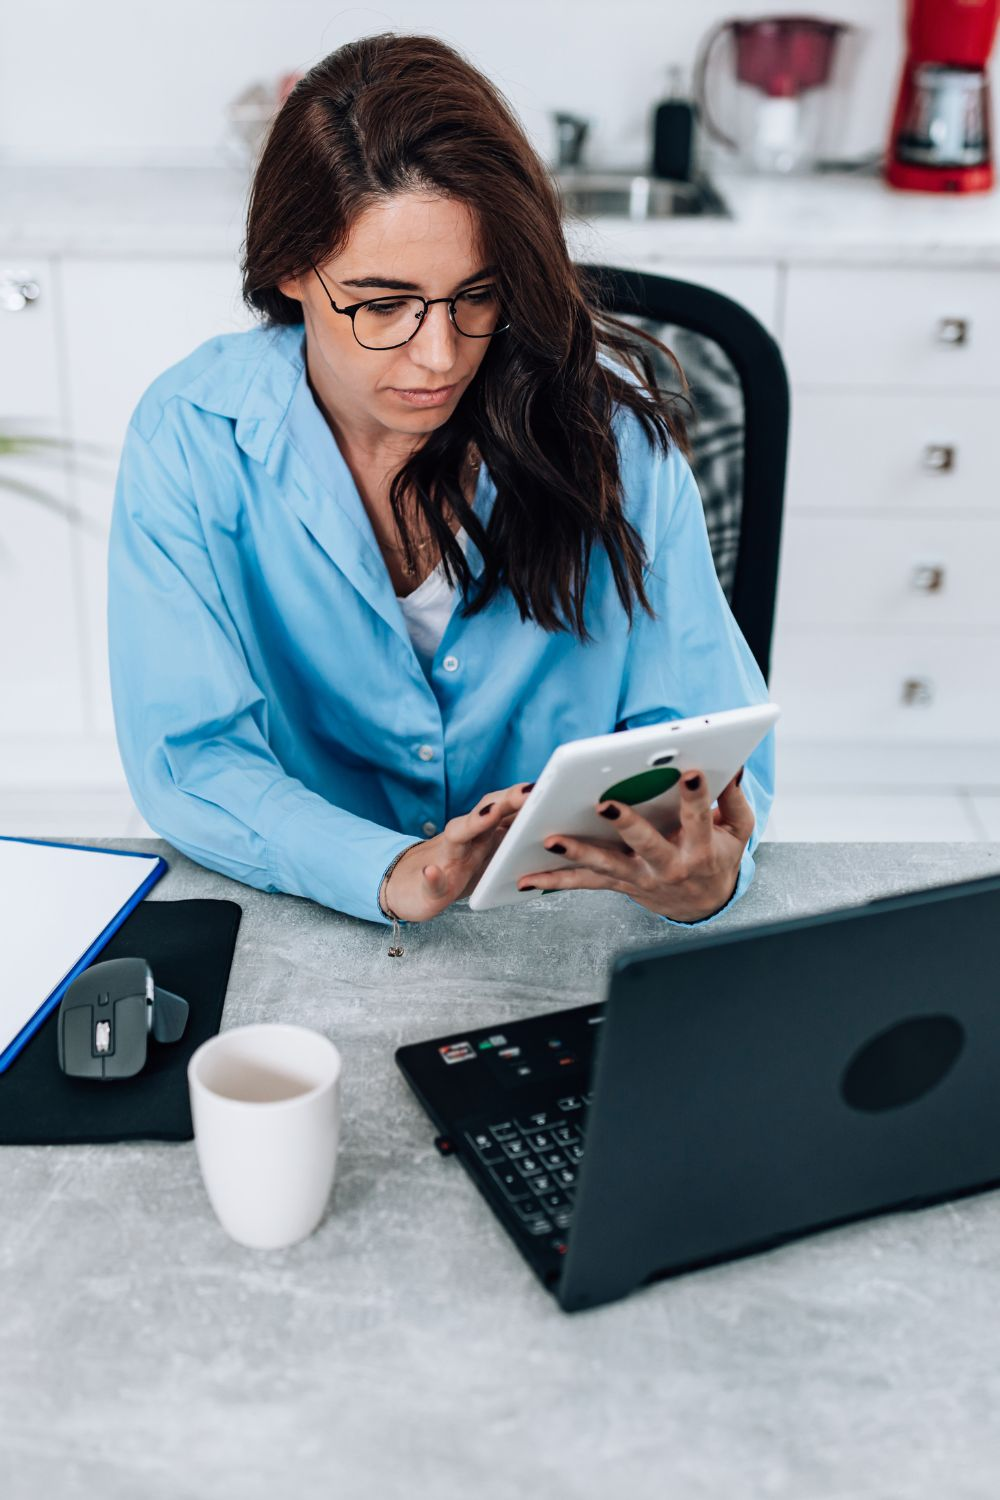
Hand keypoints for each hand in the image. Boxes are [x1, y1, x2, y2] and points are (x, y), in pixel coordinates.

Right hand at [382, 780, 534, 921]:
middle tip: (529, 791)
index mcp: (482, 834)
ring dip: (473, 823)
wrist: (410, 888)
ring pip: (457, 834)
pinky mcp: (430, 885)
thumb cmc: (457, 870)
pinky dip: (432, 876)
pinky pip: (431, 880)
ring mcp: (445, 859)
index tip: (546, 786)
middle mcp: (464, 840)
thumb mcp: (487, 855)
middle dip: (506, 800)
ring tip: (491, 812)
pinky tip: (431, 872)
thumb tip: (546, 826)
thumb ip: (509, 838)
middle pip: (484, 812)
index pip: (503, 808)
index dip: (523, 797)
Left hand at [515, 766, 753, 922]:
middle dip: (626, 823)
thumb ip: (733, 799)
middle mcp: (667, 867)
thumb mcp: (738, 831)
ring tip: (551, 838)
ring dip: (576, 852)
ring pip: (605, 865)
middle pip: (645, 844)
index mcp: (700, 849)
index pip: (698, 819)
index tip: (690, 772)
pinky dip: (554, 882)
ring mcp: (639, 878)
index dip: (695, 797)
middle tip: (606, 803)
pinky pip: (584, 883)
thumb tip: (733, 766)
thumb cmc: (719, 857)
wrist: (704, 905)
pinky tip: (526, 880)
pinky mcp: (618, 884)